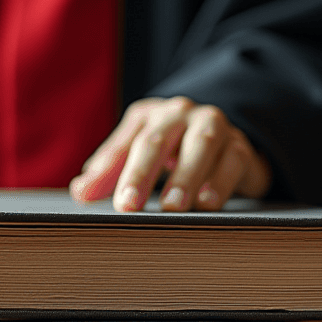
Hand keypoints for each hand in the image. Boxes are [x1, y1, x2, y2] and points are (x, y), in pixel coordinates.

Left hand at [69, 97, 271, 212]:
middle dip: (142, 173)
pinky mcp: (240, 146)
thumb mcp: (138, 155)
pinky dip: (220, 182)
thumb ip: (108, 173)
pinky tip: (208, 203)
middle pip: (158, 140)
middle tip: (130, 206)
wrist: (226, 141)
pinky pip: (233, 160)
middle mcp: (181, 114)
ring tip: (172, 207)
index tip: (110, 201)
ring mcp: (215, 126)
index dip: (112, 171)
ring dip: (186, 177)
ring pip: (202, 146)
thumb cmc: (172, 150)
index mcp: (150, 116)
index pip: (126, 143)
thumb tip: (80, 192)